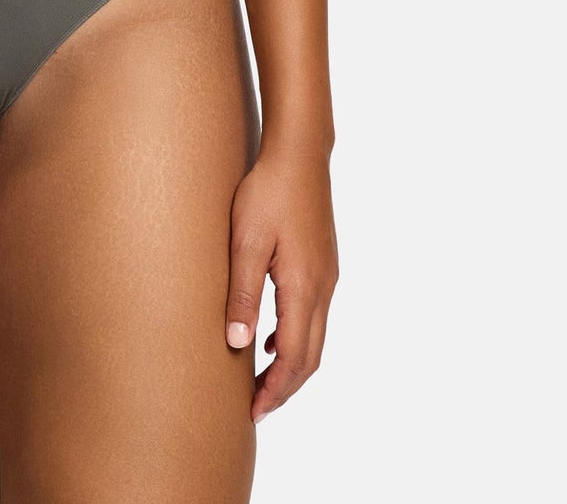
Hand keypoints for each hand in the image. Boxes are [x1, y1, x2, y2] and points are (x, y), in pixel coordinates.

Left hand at [225, 142, 337, 421]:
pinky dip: (296, 337)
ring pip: (315, 338)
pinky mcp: (323, 263)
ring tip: (261, 380)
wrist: (300, 153)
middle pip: (310, 357)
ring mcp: (328, 276)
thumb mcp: (245, 241)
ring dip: (291, 364)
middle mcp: (323, 288)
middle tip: (256, 408)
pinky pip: (314, 315)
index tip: (252, 412)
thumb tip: (238, 345)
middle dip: (284, 387)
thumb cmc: (267, 191)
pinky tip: (271, 336)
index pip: (294, 358)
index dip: (274, 389)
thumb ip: (242, 293)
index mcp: (304, 287)